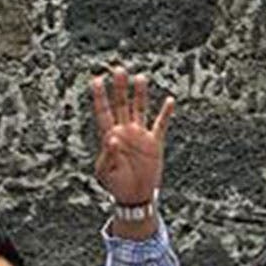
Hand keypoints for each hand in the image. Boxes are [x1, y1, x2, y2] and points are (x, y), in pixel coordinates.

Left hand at [89, 67, 173, 208]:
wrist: (134, 196)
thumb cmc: (115, 184)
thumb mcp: (106, 172)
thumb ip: (108, 154)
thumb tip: (112, 137)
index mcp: (109, 136)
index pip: (103, 112)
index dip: (99, 96)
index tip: (96, 80)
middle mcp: (124, 131)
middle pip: (121, 105)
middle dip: (120, 88)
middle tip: (119, 70)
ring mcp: (139, 135)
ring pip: (140, 110)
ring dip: (140, 95)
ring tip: (140, 78)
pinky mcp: (154, 143)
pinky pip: (160, 125)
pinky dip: (165, 114)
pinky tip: (169, 100)